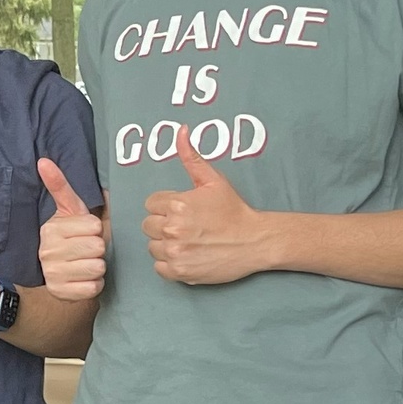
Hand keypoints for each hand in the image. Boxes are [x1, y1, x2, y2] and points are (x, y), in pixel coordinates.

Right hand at [36, 158, 106, 300]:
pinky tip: (83, 278)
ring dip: (97, 267)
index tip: (84, 232)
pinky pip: (93, 287)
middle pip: (97, 247)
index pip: (93, 225)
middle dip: (97, 248)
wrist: (54, 270)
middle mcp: (48, 252)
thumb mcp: (67, 209)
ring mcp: (54, 275)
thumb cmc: (68, 235)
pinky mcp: (61, 293)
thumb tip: (43, 160)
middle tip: (86, 249)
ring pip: (97, 267)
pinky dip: (93, 284)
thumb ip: (59, 185)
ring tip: (84, 262)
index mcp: (51, 229)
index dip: (94, 229)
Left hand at [141, 146, 272, 285]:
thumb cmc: (233, 210)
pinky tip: (187, 255)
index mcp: (177, 204)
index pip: (151, 204)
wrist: (254, 241)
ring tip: (188, 241)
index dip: (166, 206)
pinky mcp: (180, 272)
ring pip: (152, 246)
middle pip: (148, 225)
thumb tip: (181, 131)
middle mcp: (172, 229)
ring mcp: (175, 252)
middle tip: (186, 227)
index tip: (183, 211)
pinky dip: (170, 264)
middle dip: (163, 224)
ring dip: (165, 244)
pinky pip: (159, 267)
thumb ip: (191, 157)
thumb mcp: (213, 180)